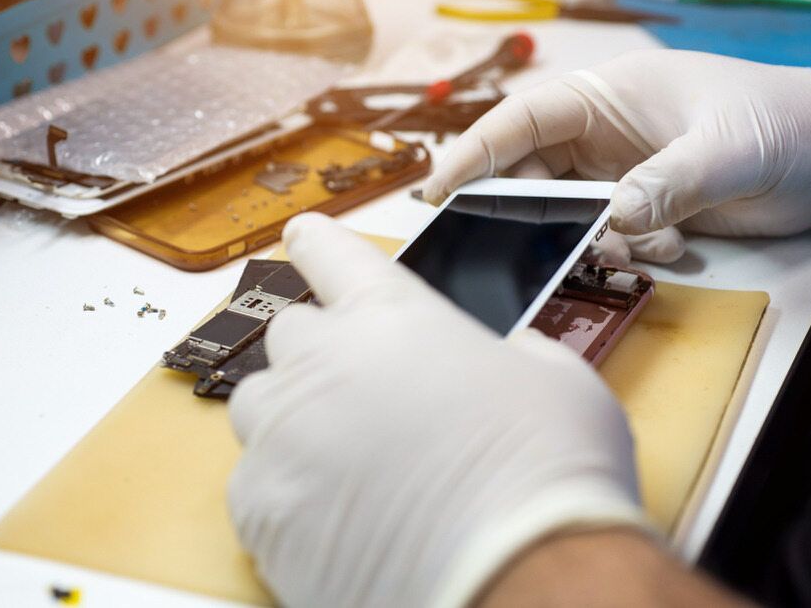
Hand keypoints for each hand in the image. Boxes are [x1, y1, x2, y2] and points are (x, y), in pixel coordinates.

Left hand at [228, 213, 646, 607]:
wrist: (524, 576)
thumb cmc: (549, 470)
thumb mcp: (556, 379)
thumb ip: (512, 352)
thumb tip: (505, 361)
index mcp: (393, 316)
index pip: (334, 254)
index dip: (318, 243)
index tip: (301, 236)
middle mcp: (324, 363)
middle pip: (291, 334)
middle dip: (321, 354)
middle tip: (364, 395)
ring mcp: (284, 436)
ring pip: (261, 406)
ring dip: (294, 419)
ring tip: (346, 460)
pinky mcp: (261, 511)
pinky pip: (253, 484)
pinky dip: (286, 492)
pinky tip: (334, 517)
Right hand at [423, 50, 810, 237]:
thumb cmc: (785, 124)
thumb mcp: (727, 149)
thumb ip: (666, 181)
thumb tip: (612, 219)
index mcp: (607, 95)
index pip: (522, 120)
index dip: (475, 154)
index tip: (437, 192)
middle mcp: (601, 133)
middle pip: (530, 174)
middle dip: (524, 213)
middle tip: (511, 252)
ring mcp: (619, 172)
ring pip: (566, 214)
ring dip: (588, 241)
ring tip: (639, 246)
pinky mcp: (641, 208)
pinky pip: (604, 238)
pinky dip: (624, 252)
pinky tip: (670, 247)